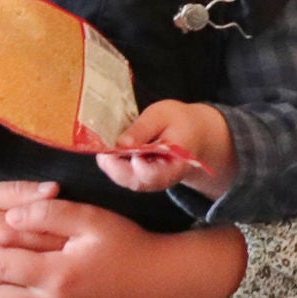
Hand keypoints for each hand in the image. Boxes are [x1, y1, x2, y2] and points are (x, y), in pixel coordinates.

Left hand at [99, 101, 235, 198]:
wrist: (192, 133)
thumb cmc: (179, 122)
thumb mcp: (163, 115)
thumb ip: (143, 128)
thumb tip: (121, 143)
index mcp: (176, 164)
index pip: (152, 174)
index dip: (135, 163)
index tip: (126, 146)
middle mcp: (162, 179)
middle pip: (134, 181)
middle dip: (114, 164)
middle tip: (104, 146)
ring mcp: (150, 182)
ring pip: (124, 180)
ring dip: (110, 164)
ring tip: (106, 145)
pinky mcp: (140, 180)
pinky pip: (122, 176)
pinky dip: (112, 164)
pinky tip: (110, 149)